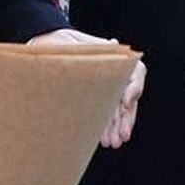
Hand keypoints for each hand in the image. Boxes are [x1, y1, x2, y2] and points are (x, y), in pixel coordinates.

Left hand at [27, 28, 145, 148]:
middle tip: (122, 135)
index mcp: (117, 58)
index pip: (136, 72)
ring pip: (119, 110)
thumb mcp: (77, 41)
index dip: (134, 89)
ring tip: (113, 143)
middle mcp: (117, 74)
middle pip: (130, 98)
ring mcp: (108, 87)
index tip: (125, 103)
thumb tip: (114, 45)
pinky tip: (104, 140)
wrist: (48, 44)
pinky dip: (106, 127)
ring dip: (117, 128)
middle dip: (126, 119)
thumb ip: (94, 47)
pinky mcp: (97, 98)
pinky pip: (106, 114)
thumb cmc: (64, 42)